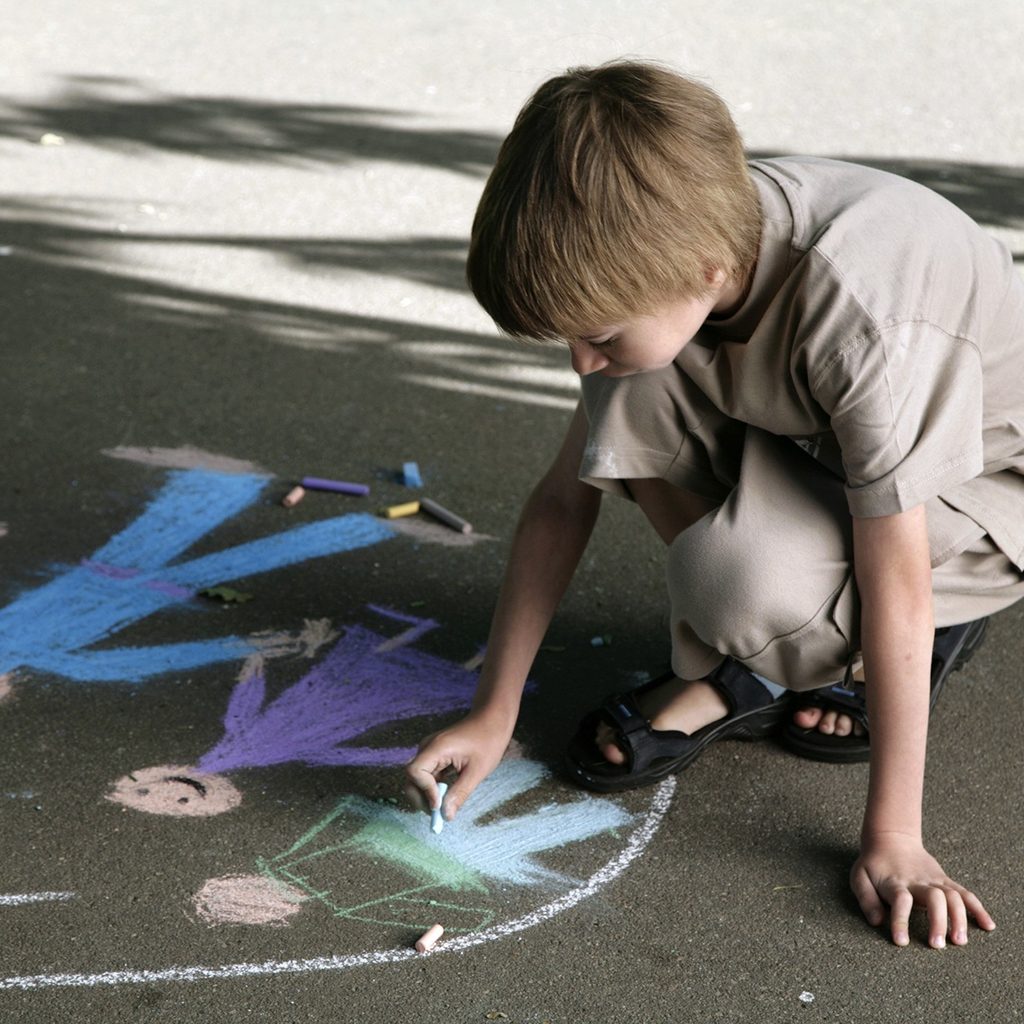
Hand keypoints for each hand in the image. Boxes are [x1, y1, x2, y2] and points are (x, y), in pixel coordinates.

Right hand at [403, 710, 512, 821]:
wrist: (492, 720)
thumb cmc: (488, 741)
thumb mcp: (477, 771)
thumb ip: (460, 793)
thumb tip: (446, 816)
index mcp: (436, 748)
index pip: (414, 772)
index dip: (424, 791)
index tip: (439, 804)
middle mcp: (427, 748)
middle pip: (411, 778)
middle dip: (422, 798)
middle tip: (439, 813)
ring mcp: (430, 750)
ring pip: (417, 779)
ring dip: (427, 795)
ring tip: (445, 806)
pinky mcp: (434, 755)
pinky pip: (427, 775)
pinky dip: (433, 788)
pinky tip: (447, 794)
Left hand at [850, 832, 995, 947]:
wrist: (891, 838)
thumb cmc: (874, 863)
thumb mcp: (859, 876)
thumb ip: (866, 899)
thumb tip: (877, 922)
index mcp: (895, 882)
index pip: (900, 901)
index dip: (901, 921)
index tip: (901, 942)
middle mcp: (918, 882)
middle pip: (935, 898)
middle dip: (938, 922)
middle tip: (936, 945)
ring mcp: (934, 880)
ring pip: (954, 896)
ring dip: (959, 919)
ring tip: (959, 941)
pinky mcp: (945, 880)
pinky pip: (965, 893)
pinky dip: (978, 909)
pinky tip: (988, 926)